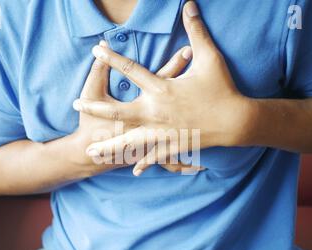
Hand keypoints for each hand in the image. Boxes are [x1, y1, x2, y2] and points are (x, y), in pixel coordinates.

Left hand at [73, 1, 254, 175]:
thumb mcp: (210, 57)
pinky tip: (133, 171)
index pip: (131, 70)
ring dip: (109, 145)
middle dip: (95, 109)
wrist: (236, 121)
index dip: (112, 58)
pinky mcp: (173, 146)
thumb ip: (197, 30)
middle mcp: (157, 112)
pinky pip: (154, 156)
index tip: (96, 49)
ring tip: (91, 150)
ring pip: (130, 141)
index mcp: (163, 89)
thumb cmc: (223, 88)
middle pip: (119, 111)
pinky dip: (144, 163)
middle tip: (76, 106)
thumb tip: (191, 4)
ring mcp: (163, 132)